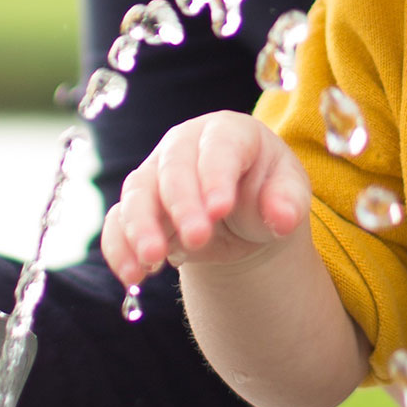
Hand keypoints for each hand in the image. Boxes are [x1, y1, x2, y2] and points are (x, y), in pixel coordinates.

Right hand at [101, 112, 310, 285]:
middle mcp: (184, 146)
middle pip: (173, 167)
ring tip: (152, 260)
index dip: (216, 175)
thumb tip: (282, 219)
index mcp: (228, 132)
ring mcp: (155, 174)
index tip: (221, 209)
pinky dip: (119, 248)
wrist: (244, 216)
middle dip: (182, 205)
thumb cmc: (269, 192)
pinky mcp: (138, 207)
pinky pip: (117, 222)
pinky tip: (132, 274)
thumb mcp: (289, 193)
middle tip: (197, 239)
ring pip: (137, 193)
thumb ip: (288, 203)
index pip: (219, 146)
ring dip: (140, 227)